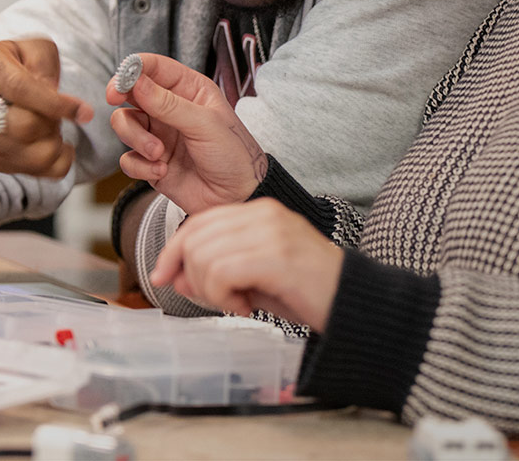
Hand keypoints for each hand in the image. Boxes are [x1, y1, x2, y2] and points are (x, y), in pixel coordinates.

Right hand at [0, 39, 93, 176]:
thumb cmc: (8, 72)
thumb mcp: (28, 51)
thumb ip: (44, 63)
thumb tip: (55, 96)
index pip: (20, 88)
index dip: (56, 103)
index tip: (83, 112)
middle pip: (24, 126)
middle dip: (53, 123)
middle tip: (57, 115)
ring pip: (31, 156)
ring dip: (55, 144)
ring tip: (53, 129)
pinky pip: (35, 172)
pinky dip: (57, 163)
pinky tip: (55, 146)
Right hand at [106, 54, 266, 214]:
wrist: (237, 197)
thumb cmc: (233, 154)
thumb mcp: (204, 124)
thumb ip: (168, 104)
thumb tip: (136, 81)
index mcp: (190, 90)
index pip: (155, 68)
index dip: (133, 70)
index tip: (119, 81)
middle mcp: (171, 109)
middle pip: (131, 93)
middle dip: (122, 99)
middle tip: (116, 103)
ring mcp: (159, 135)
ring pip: (125, 124)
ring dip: (136, 138)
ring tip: (158, 153)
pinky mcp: (151, 162)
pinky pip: (128, 158)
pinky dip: (140, 166)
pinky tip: (162, 171)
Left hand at [150, 199, 343, 329]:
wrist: (353, 302)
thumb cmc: (308, 290)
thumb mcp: (254, 278)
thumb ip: (215, 272)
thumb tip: (174, 277)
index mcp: (261, 211)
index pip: (200, 221)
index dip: (174, 250)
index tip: (164, 277)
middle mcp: (265, 214)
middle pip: (195, 237)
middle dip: (191, 275)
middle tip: (216, 299)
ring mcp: (272, 233)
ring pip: (203, 255)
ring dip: (210, 290)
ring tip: (238, 302)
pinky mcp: (276, 257)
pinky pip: (221, 273)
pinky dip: (223, 297)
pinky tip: (245, 306)